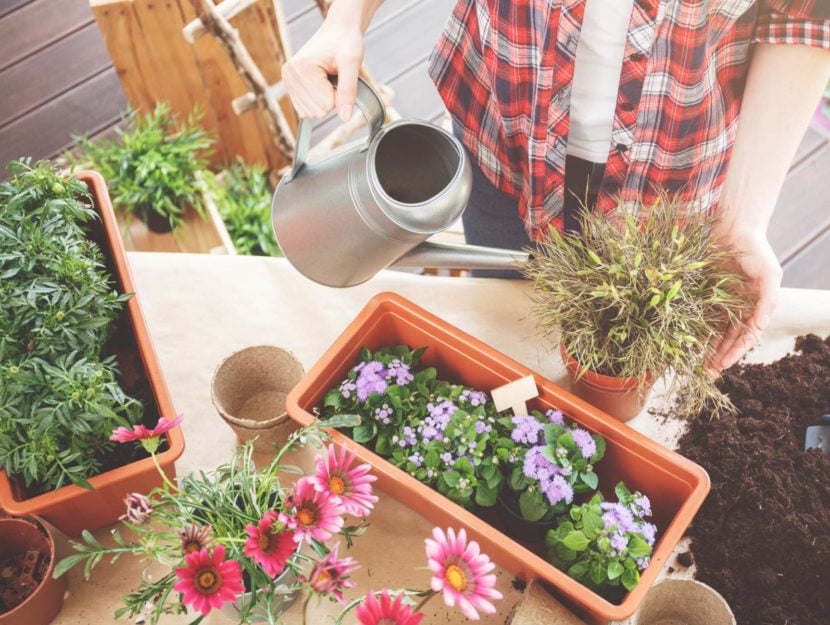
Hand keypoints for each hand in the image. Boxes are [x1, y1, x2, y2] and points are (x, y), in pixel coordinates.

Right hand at [281, 15, 364, 121]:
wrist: (338, 31)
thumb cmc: (345, 41)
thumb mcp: (352, 62)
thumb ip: (348, 91)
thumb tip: (344, 118)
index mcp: (302, 68)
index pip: (326, 105)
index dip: (339, 94)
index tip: (340, 75)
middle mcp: (290, 74)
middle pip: (317, 112)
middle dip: (332, 99)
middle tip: (335, 77)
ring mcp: (288, 81)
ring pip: (311, 113)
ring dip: (325, 101)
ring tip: (328, 79)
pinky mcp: (290, 87)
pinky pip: (306, 111)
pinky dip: (318, 102)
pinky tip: (321, 85)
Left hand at [707, 225, 781, 376]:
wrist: (734, 228)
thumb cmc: (755, 250)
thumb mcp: (768, 274)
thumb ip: (767, 300)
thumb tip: (760, 327)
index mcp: (755, 307)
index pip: (746, 337)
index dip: (735, 352)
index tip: (723, 365)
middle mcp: (739, 308)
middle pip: (729, 339)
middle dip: (719, 357)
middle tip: (707, 374)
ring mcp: (721, 302)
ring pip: (713, 332)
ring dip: (706, 349)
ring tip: (696, 366)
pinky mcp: (705, 294)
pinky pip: (699, 316)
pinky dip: (694, 330)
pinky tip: (686, 344)